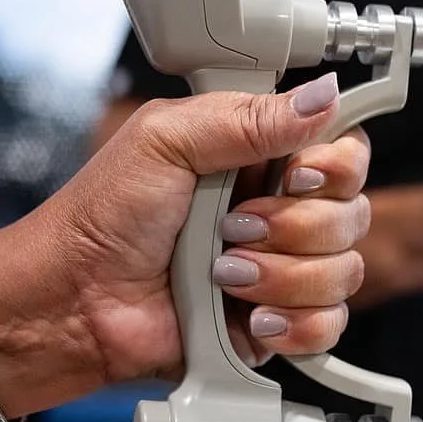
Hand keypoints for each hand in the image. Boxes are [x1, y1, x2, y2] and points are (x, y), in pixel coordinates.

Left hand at [0, 72, 369, 413]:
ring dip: (281, 277)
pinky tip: (250, 317)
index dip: (335, 167)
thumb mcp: (166, 141)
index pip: (345, 151)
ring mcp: (279, 269)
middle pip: (352, 214)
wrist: (71, 302)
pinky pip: (328, 327)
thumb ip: (249, 117)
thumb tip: (324, 94)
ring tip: (221, 277)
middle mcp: (277, 209)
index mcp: (258, 155)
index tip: (296, 175)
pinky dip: (294, 324)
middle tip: (232, 229)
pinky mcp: (273, 323)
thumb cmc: (100, 218)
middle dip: (294, 229)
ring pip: (343, 273)